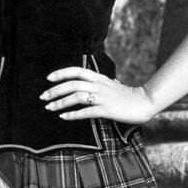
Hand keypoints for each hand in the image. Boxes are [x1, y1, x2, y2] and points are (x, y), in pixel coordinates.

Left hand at [41, 66, 155, 124]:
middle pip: (72, 84)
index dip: (61, 73)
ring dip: (61, 102)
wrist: (145, 102)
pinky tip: (64, 117)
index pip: (76, 71)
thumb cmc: (128, 95)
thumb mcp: (112, 84)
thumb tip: (92, 81)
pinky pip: (86, 112)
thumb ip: (100, 82)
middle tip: (43, 97)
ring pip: (77, 97)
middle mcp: (99, 85)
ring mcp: (103, 97)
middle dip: (55, 90)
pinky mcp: (107, 110)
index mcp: (99, 78)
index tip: (48, 78)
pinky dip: (73, 114)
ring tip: (50, 108)